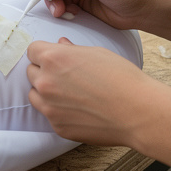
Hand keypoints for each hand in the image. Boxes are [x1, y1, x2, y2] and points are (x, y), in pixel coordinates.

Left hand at [27, 38, 155, 145]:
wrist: (139, 112)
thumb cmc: (122, 78)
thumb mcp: (96, 53)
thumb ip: (71, 50)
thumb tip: (60, 44)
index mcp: (53, 58)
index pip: (32, 50)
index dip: (44, 53)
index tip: (53, 58)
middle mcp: (45, 82)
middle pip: (31, 72)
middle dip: (44, 71)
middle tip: (66, 76)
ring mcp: (49, 107)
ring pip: (34, 94)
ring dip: (45, 92)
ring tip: (69, 94)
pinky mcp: (57, 126)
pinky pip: (49, 115)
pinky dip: (58, 111)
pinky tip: (78, 110)